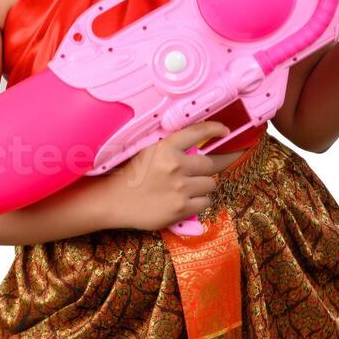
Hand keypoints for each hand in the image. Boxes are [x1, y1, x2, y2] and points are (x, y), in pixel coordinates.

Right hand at [101, 120, 234, 230]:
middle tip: (203, 170)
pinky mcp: (181, 208)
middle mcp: (175, 166)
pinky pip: (206, 202)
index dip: (216, 129)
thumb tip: (202, 146)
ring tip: (185, 188)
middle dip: (211, 166)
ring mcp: (180, 188)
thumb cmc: (131, 175)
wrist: (113, 201)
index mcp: (166, 148)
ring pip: (211, 184)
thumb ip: (174, 148)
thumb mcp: (150, 152)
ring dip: (203, 185)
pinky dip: (199, 202)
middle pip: (212, 163)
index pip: (199, 132)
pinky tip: (183, 200)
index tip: (226, 132)